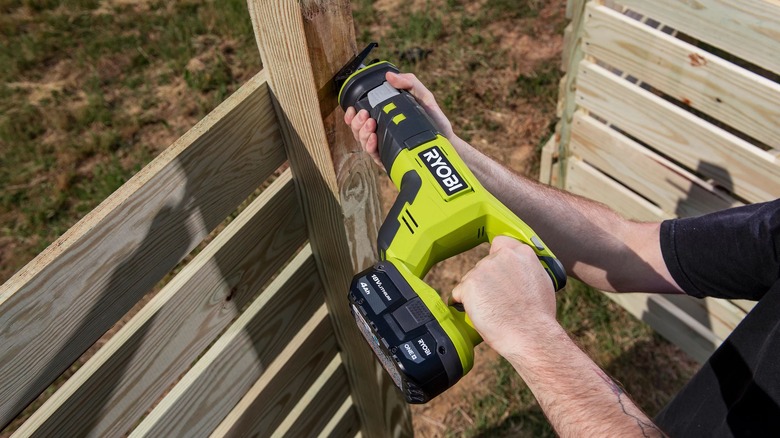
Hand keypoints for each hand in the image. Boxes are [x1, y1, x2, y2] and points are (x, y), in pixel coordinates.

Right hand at [343, 71, 454, 166]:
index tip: (352, 108)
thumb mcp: (424, 96)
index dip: (352, 115)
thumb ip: (409, 82)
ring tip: (371, 124)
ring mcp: (385, 147)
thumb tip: (389, 76)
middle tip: (364, 115)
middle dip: (356, 123)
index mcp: (384, 119)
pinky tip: (374, 138)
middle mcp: (381, 133)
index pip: (360, 118)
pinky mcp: (391, 160)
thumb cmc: (433, 120)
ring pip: (363, 142)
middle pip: (358, 130)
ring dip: (362, 132)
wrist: (447, 140)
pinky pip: (374, 155)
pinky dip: (371, 146)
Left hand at [451, 236, 558, 357]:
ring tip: (492, 310)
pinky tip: (478, 313)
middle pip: (485, 265)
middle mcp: (501, 256)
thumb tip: (519, 271)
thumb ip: (526, 269)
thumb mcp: (542, 281)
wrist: (530, 333)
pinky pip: (459, 293)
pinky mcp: (469, 285)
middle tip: (498, 300)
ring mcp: (484, 269)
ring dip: (476, 292)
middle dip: (487, 280)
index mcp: (522, 253)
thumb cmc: (538, 315)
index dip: (497, 258)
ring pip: (471, 279)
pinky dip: (464, 303)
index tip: (497, 270)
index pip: (501, 243)